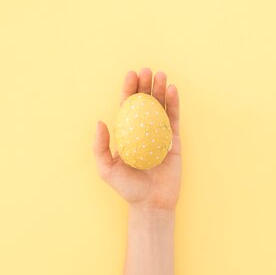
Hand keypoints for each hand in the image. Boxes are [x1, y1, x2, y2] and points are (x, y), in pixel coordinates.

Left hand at [93, 68, 180, 209]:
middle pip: (145, 102)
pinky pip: (175, 119)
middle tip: (147, 70)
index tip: (131, 75)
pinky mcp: (175, 141)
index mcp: (127, 133)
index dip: (129, 90)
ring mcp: (159, 134)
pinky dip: (174, 104)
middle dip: (146, 85)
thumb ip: (100, 146)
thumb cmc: (126, 188)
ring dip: (161, 89)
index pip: (127, 106)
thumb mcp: (106, 169)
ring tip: (161, 74)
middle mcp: (143, 130)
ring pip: (161, 107)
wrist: (151, 204)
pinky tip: (173, 90)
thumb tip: (100, 121)